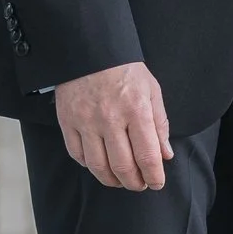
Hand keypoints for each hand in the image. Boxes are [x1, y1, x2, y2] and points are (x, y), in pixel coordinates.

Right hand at [53, 61, 171, 190]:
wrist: (89, 49)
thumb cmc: (124, 70)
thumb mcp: (151, 90)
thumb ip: (160, 124)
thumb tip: (165, 155)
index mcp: (136, 110)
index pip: (147, 156)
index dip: (154, 177)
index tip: (156, 182)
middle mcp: (110, 118)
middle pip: (123, 167)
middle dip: (135, 183)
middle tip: (139, 184)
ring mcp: (86, 121)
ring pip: (98, 166)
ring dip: (112, 180)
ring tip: (120, 179)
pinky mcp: (67, 120)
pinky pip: (77, 154)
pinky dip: (89, 166)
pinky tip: (99, 163)